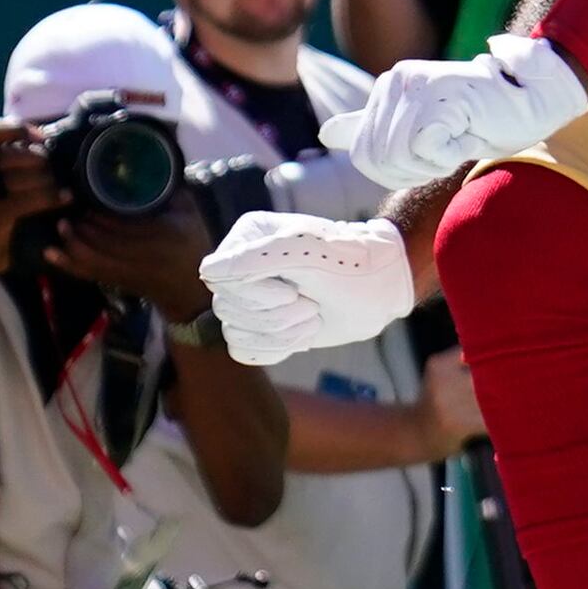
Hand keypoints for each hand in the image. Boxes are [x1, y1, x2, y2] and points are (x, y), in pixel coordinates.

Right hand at [0, 120, 62, 267]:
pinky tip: (66, 198)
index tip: (41, 139)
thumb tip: (46, 141)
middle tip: (58, 171)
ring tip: (66, 188)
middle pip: (13, 153)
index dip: (18, 128)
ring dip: (50, 180)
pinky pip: (27, 200)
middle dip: (41, 160)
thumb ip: (11, 164)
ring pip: (22, 176)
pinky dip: (51, 197)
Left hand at [41, 191, 220, 321]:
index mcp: (162, 236)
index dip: (102, 214)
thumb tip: (153, 159)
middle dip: (81, 225)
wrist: (192, 291)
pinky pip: (88, 274)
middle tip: (65, 206)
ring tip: (61, 224)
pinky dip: (67, 263)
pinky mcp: (117, 282)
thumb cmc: (193, 246)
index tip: (86, 197)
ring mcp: (127, 272)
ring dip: (72, 241)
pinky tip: (50, 251)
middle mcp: (142, 256)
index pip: (125, 225)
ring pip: (91, 258)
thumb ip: (171, 190)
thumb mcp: (190, 213)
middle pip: (102, 241)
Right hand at [199, 212, 420, 358]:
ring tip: (312, 316)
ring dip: (281, 333)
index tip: (294, 290)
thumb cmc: (350, 264)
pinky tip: (300, 335)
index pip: (220, 280)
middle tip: (312, 304)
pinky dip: (274, 350)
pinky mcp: (260, 324)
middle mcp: (241, 264)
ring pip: (234, 332)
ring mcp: (249, 295)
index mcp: (247, 238)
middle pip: (226, 308)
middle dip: (276, 316)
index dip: (256, 294)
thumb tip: (208, 271)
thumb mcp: (308, 254)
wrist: (379, 289)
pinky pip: (242, 351)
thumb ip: (257, 257)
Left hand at [329, 38, 587, 182]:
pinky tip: (466, 135)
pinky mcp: (440, 97)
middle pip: (379, 160)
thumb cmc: (483, 116)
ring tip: (458, 139)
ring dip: (433, 164)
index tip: (431, 155)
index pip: (364, 155)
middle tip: (448, 149)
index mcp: (387, 87)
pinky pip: (426, 150)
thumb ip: (374, 127)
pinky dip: (448, 157)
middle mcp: (395, 80)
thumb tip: (326, 135)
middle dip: (414, 171)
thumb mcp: (421, 125)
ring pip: (401, 156)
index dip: (397, 172)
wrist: (532, 98)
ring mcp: (416, 86)